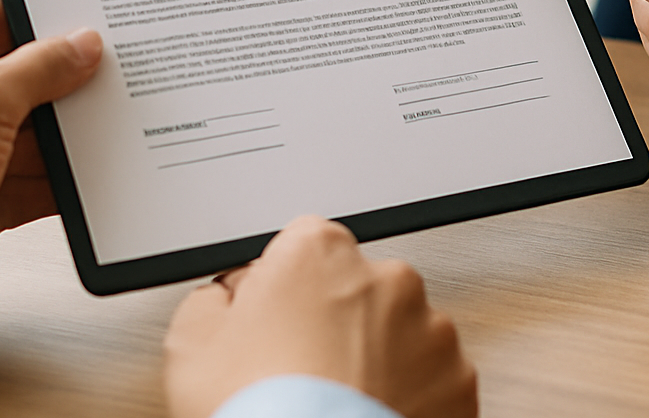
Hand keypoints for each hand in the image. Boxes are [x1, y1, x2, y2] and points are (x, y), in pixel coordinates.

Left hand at [0, 0, 101, 348]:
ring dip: (71, 131)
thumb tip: (81, 45)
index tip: (91, 13)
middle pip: (21, 74)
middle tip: (119, 67)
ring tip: (119, 118)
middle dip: (67, 77)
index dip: (41, 12)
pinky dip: (67, 178)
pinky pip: (37, 178)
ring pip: (34, 129)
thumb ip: (38, 68)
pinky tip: (99, 171)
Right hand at [165, 216, 476, 417]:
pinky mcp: (458, 379)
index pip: (301, 247)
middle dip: (335, 323)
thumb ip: (214, 298)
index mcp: (319, 255)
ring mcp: (430, 329)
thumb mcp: (190, 346)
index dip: (282, 290)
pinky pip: (432, 378)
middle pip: (355, 288)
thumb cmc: (257, 414)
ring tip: (335, 405)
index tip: (273, 324)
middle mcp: (385, 279)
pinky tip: (369, 416)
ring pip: (399, 332)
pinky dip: (410, 396)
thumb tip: (227, 295)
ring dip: (376, 359)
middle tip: (302, 375)